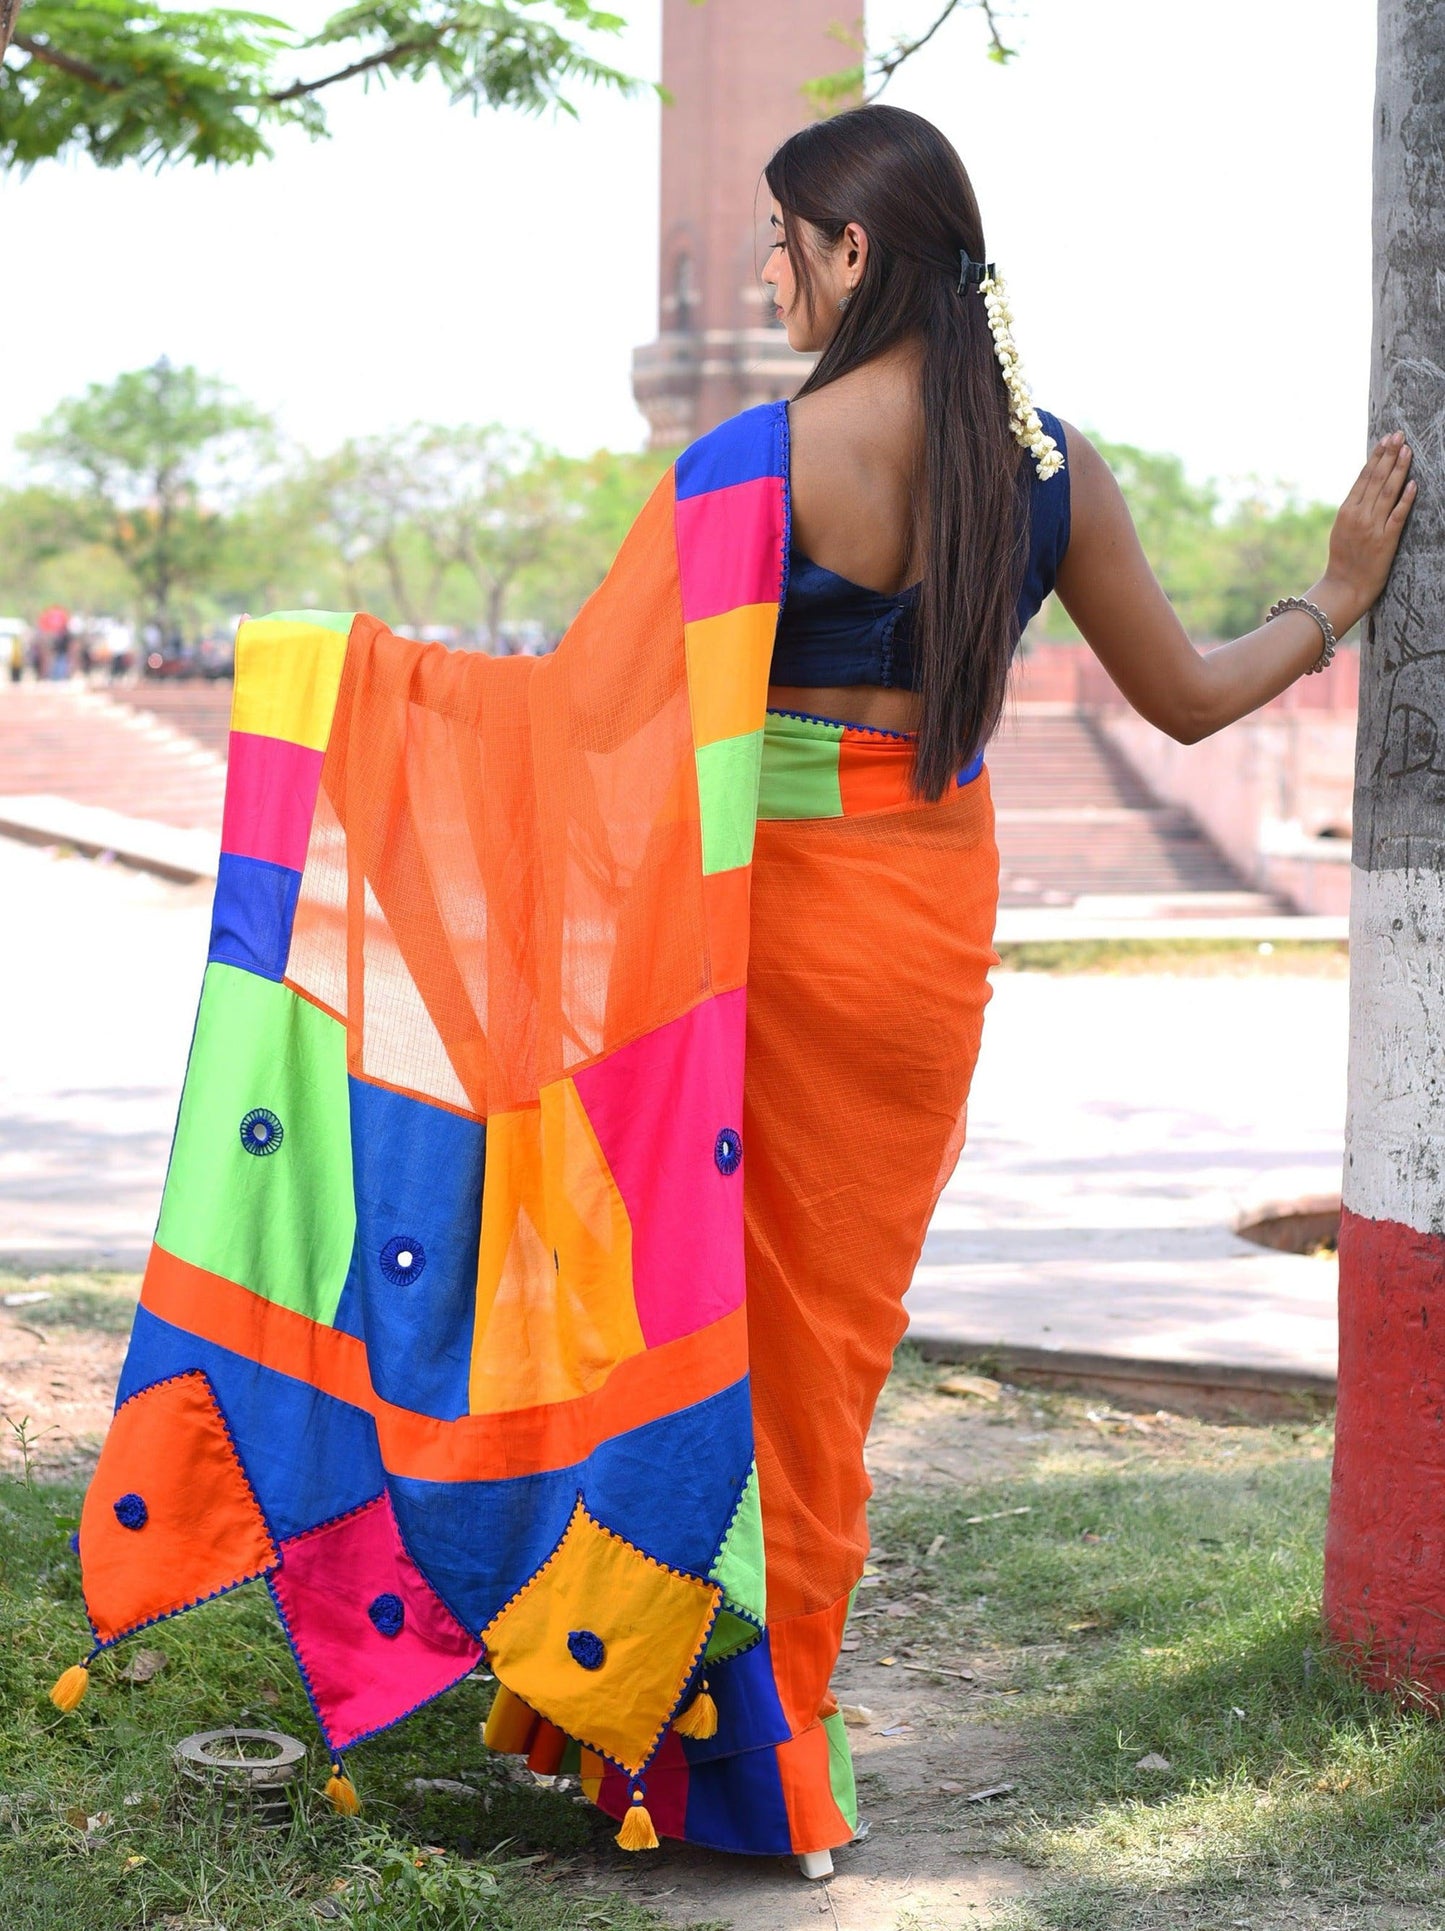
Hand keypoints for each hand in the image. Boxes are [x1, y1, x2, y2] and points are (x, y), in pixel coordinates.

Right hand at [1321, 431, 1416, 623]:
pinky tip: (1413, 483)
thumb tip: (1366, 485)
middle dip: (1389, 455)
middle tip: (1399, 435)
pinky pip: (1398, 516)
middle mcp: (1359, 516)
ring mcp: (1373, 528)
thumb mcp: (1341, 529)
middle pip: (1377, 479)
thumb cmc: (1344, 560)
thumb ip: (1354, 508)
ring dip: (1399, 469)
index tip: (1386, 439)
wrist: (1345, 587)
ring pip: (1388, 492)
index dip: (1377, 457)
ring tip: (1407, 450)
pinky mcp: (1386, 541)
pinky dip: (1406, 499)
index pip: (1364, 478)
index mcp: (1346, 511)